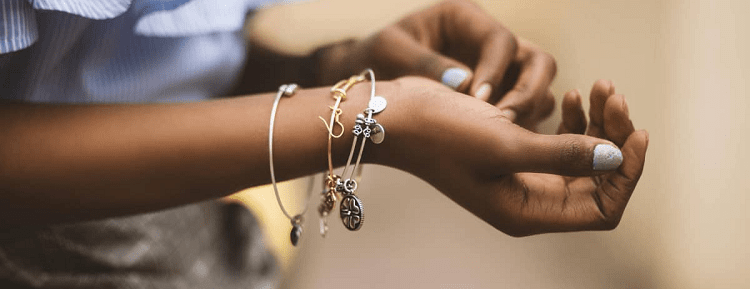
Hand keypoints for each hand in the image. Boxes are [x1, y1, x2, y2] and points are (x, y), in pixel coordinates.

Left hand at [319, 0, 555, 129]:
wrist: (368, 83)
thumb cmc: (374, 58)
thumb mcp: (390, 52)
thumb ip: (425, 64)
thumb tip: (467, 85)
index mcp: (465, 19)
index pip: (500, 41)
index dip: (495, 70)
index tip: (478, 99)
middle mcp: (489, 43)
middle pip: (538, 62)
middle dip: (528, 92)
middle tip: (503, 122)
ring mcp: (500, 72)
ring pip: (539, 89)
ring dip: (527, 114)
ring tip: (500, 137)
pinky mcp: (500, 99)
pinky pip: (525, 113)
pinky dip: (519, 129)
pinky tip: (498, 147)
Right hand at [372, 77, 647, 235]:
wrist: (397, 115)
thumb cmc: (441, 134)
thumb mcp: (504, 144)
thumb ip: (563, 155)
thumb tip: (615, 157)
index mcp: (527, 212)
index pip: (601, 208)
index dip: (626, 174)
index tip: (635, 133)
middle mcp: (528, 199)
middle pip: (596, 179)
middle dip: (613, 137)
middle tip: (613, 95)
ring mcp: (522, 176)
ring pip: (581, 157)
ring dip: (596, 123)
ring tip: (599, 87)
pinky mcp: (514, 151)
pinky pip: (559, 142)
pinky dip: (573, 119)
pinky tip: (571, 96)